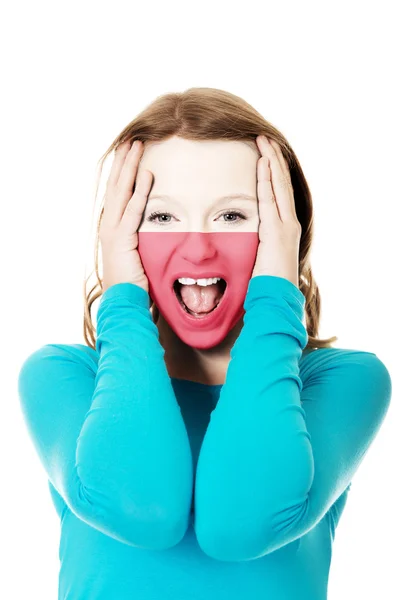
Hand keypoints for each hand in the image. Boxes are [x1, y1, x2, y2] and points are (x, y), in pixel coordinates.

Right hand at [100, 140, 152, 292]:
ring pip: (122, 191)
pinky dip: (140, 191)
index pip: (118, 192)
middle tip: (131, 138)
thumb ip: (142, 237)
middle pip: (116, 185)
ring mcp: (113, 231)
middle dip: (124, 161)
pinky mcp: (122, 239)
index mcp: (112, 227)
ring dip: (130, 167)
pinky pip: (133, 210)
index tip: (129, 152)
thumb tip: (156, 227)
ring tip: (136, 145)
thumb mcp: (137, 254)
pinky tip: (146, 174)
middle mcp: (109, 225)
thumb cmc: (133, 282)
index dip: (123, 171)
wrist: (123, 301)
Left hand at [251, 135, 300, 288]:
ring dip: (271, 161)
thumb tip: (244, 240)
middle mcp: (288, 223)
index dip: (272, 173)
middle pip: (281, 183)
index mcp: (283, 229)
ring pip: (279, 186)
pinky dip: (268, 179)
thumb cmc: (265, 284)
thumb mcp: (259, 258)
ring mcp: (286, 225)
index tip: (264, 154)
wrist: (275, 298)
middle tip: (264, 137)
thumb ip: (255, 244)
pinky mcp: (279, 230)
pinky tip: (263, 161)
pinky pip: (271, 198)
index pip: (278, 194)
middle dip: (273, 159)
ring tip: (265, 141)